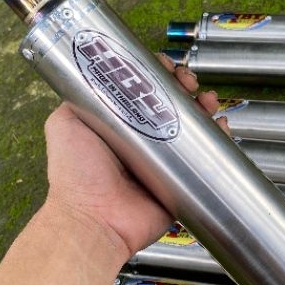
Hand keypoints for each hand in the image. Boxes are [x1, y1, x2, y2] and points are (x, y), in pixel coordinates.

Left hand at [42, 54, 227, 260]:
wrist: (94, 219)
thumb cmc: (76, 174)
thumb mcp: (64, 123)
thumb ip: (75, 99)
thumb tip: (85, 75)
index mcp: (119, 124)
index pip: (144, 90)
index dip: (158, 74)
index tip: (165, 65)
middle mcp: (143, 140)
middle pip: (172, 103)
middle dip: (184, 86)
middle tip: (188, 81)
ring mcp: (164, 161)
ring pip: (193, 126)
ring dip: (203, 106)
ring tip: (206, 99)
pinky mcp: (182, 182)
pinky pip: (207, 157)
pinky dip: (219, 138)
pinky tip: (220, 124)